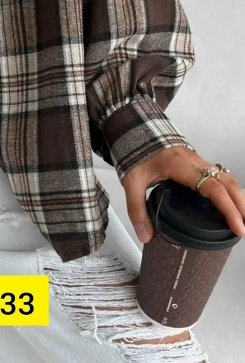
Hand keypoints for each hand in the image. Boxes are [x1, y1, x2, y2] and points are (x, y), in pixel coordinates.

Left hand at [120, 145, 244, 242]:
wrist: (135, 129)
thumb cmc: (135, 152)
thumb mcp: (132, 181)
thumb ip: (136, 208)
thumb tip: (145, 236)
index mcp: (181, 166)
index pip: (213, 187)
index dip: (228, 208)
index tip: (238, 227)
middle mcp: (195, 162)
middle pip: (228, 182)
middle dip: (242, 205)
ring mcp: (198, 161)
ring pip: (227, 177)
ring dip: (239, 197)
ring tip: (244, 220)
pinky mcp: (197, 162)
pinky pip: (220, 175)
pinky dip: (230, 190)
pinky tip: (232, 204)